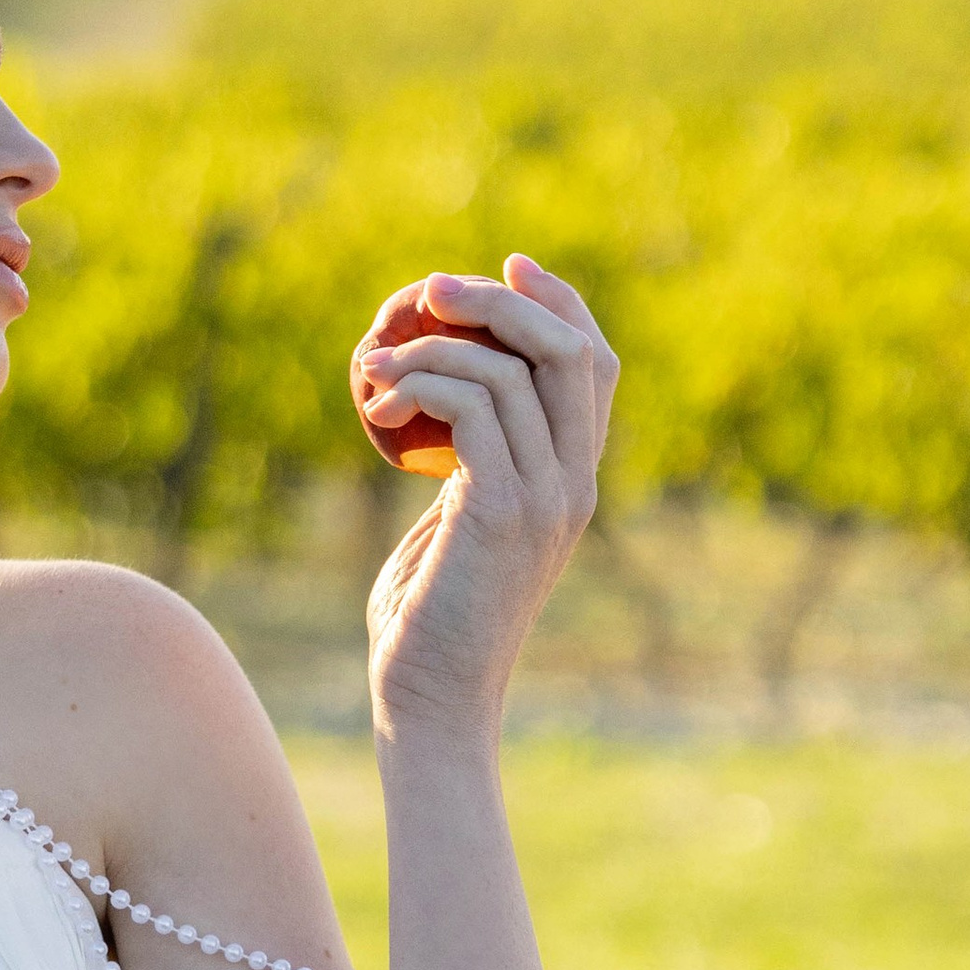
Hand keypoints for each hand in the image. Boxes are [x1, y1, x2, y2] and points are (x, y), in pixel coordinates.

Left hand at [352, 256, 613, 740]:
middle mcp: (574, 485)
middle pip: (569, 349)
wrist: (431, 703)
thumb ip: (468, 464)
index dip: (560, 303)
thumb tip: (438, 399)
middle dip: (501, 301)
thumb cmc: (426, 624)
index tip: (507, 265)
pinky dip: (420, 384)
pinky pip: (470, 404)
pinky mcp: (501, 509)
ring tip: (373, 368)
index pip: (596, 366)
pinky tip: (378, 402)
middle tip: (429, 289)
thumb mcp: (455, 524)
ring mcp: (546, 497)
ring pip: (512, 368)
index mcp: (573, 483)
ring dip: (432, 346)